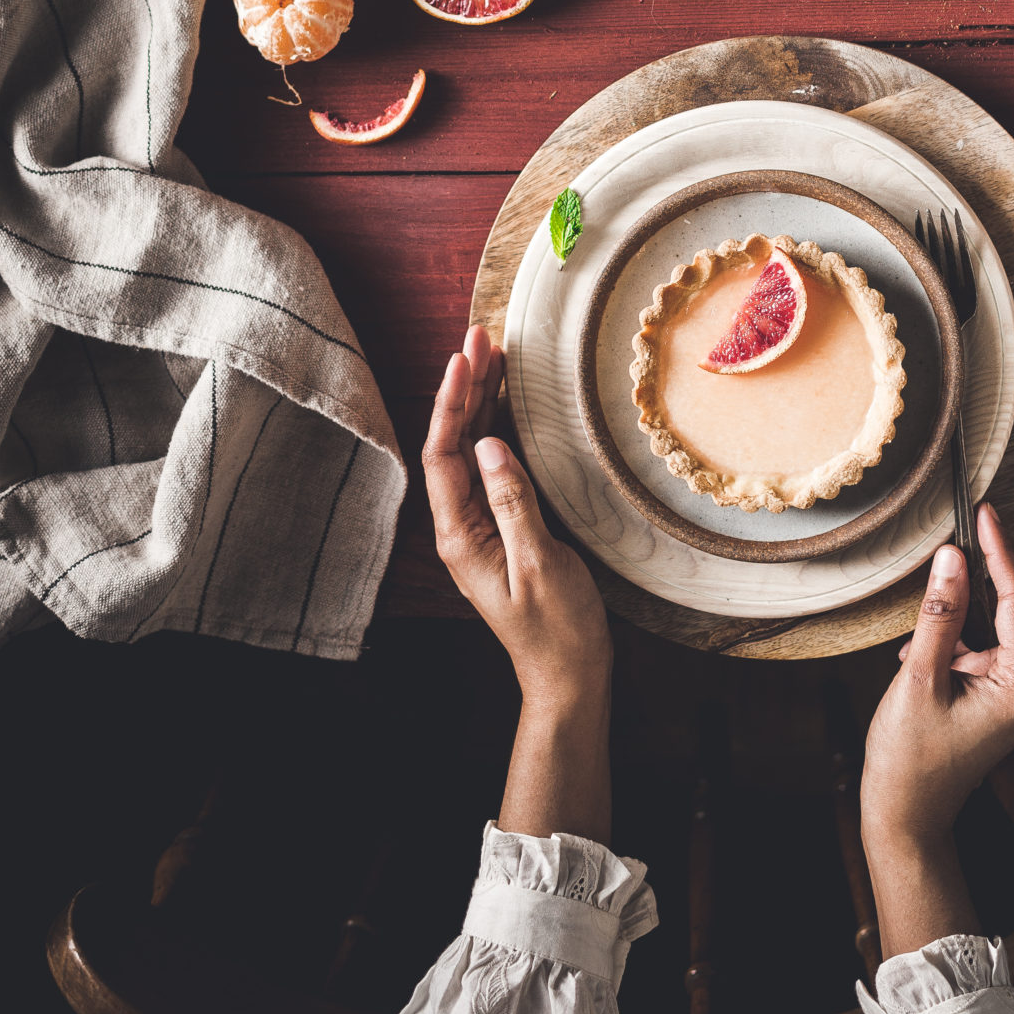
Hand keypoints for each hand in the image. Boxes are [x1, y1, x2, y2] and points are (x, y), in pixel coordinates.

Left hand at [423, 324, 611, 714]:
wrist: (569, 676)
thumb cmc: (557, 629)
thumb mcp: (541, 564)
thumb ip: (514, 503)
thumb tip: (490, 446)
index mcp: (461, 536)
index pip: (444, 455)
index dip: (452, 404)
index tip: (464, 359)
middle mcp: (464, 526)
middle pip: (454, 444)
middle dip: (465, 389)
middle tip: (480, 338)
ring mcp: (483, 525)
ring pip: (474, 450)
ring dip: (482, 403)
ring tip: (492, 354)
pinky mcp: (506, 526)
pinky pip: (497, 466)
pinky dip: (502, 428)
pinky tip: (510, 402)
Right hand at [860, 505, 1013, 854]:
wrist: (908, 816)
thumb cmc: (910, 759)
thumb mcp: (918, 679)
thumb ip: (939, 613)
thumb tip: (952, 555)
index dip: (1002, 552)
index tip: (984, 516)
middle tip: (972, 564)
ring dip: (1001, 602)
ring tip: (945, 612)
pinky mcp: (1010, 697)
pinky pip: (1012, 643)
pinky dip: (984, 626)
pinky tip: (936, 642)